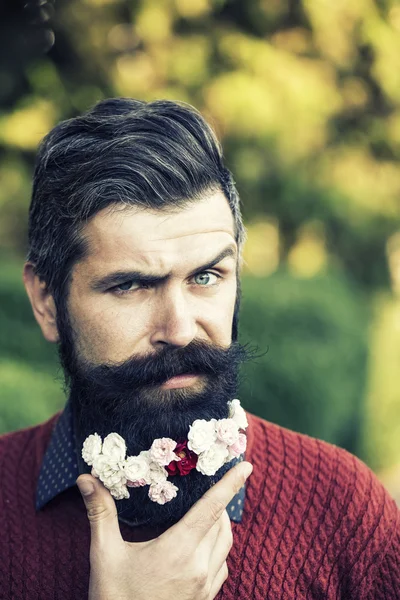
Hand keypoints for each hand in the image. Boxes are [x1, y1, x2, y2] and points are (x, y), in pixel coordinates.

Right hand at [77, 461, 251, 599]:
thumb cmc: (114, 599)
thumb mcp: (105, 554)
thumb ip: (101, 513)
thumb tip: (86, 479)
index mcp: (178, 550)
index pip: (212, 508)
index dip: (230, 484)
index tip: (245, 466)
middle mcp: (198, 567)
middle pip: (221, 523)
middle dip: (221, 500)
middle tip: (214, 483)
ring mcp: (205, 587)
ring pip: (226, 545)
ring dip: (221, 524)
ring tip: (210, 510)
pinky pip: (222, 566)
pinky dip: (218, 548)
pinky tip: (203, 546)